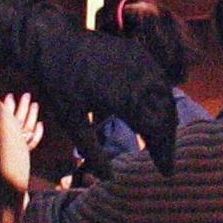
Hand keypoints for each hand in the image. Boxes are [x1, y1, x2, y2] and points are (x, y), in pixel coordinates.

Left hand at [0, 0, 180, 174]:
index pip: (156, 131)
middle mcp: (139, 79)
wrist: (54, 43)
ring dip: (167, 119)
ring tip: (162, 140)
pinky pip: (158, 78)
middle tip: (164, 161)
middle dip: (168, 140)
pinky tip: (156, 111)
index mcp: (124, 99)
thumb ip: (92, 153)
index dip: (163, 153)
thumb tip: (109, 178)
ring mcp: (141, 62)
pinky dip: (161, 97)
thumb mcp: (72, 123)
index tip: (165, 172)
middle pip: (166, 115)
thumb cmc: (59, 86)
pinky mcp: (138, 53)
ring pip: (166, 96)